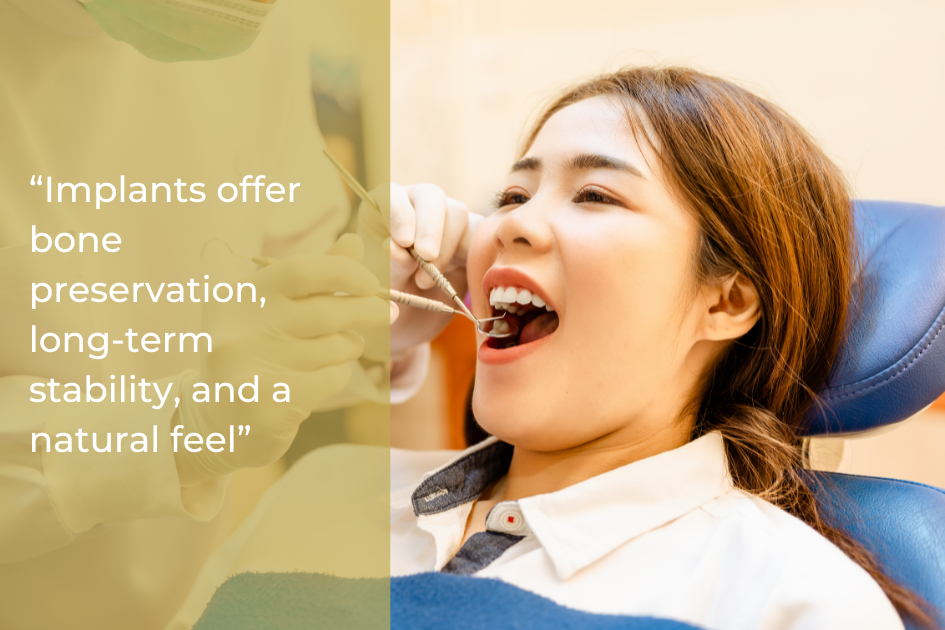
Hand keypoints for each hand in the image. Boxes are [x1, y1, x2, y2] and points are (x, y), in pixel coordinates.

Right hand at [174, 234, 388, 485]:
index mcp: (238, 297)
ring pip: (334, 348)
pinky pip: (332, 378)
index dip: (345, 272)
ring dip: (347, 347)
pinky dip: (336, 375)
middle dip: (367, 310)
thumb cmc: (254, 356)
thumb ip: (314, 278)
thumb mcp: (273, 311)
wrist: (218, 426)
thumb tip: (354, 241)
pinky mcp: (268, 406)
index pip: (302, 270)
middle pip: (327, 313)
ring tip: (334, 351)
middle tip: (388, 313)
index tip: (371, 283)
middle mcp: (238, 330)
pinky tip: (316, 380)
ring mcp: (250, 370)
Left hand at [358, 183, 479, 359]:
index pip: (391, 194)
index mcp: (383, 210)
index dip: (399, 213)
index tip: (404, 242)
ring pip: (456, 214)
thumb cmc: (386, 298)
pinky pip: (480, 234)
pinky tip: (455, 279)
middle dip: (430, 227)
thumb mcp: (381, 286)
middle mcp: (416, 206)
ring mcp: (446, 218)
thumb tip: (396, 248)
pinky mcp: (471, 234)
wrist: (410, 321)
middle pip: (430, 196)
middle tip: (426, 257)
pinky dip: (471, 257)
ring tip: (423, 282)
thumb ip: (387, 267)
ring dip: (444, 250)